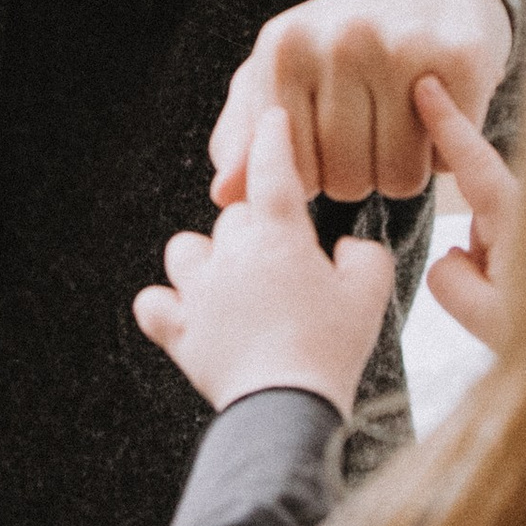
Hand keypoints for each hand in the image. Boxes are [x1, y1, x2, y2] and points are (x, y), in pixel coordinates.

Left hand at [135, 107, 395, 415]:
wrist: (288, 406)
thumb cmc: (332, 349)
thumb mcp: (371, 296)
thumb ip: (365, 257)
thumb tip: (349, 246)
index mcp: (278, 236)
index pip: (273, 170)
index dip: (273, 139)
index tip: (272, 120)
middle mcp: (230, 254)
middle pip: (234, 217)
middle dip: (256, 230)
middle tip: (284, 263)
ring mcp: (199, 292)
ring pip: (186, 249)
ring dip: (205, 259)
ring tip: (230, 282)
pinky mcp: (179, 332)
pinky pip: (154, 304)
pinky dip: (166, 306)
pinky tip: (186, 314)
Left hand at [209, 0, 511, 204]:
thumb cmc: (339, 43)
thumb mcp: (280, 74)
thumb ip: (242, 136)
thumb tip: (224, 196)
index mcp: (285, 48)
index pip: (294, 174)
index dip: (315, 176)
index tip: (325, 143)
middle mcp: (342, 42)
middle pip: (348, 183)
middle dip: (359, 174)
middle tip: (368, 129)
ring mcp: (404, 47)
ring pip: (400, 180)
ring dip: (401, 169)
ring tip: (399, 123)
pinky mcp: (460, 59)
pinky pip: (447, 159)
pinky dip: (441, 153)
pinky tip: (433, 112)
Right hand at [419, 73, 520, 350]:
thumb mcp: (490, 321)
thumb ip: (451, 284)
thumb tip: (449, 260)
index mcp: (521, 218)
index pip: (474, 160)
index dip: (446, 122)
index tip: (427, 83)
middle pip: (482, 211)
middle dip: (479, 253)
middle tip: (497, 302)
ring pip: (502, 234)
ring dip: (501, 266)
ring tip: (525, 313)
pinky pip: (522, 248)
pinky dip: (518, 272)